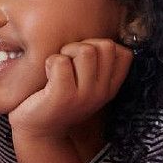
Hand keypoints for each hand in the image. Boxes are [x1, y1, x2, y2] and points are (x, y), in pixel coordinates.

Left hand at [9, 39, 132, 137]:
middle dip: (82, 46)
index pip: (124, 52)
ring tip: (57, 70)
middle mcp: (102, 92)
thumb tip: (100, 31)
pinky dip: (50, 63)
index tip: (83, 61)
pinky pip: (60, 61)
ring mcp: (84, 95)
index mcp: (110, 86)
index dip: (101, 47)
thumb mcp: (85, 83)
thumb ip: (96, 63)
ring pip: (85, 50)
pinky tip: (46, 77)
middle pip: (105, 45)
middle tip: (67, 64)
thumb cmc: (57, 99)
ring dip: (66, 53)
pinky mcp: (63, 96)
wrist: (38, 132)